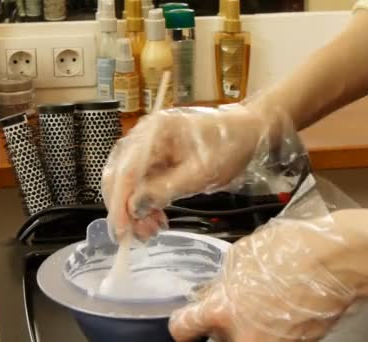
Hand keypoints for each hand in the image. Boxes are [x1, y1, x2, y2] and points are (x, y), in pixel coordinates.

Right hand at [102, 105, 269, 240]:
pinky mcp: (156, 158)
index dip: (119, 204)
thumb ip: (164, 191)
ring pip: (128, 184)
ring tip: (152, 230)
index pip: (125, 172)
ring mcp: (149, 147)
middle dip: (125, 210)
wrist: (248, 133)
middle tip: (140, 236)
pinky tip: (158, 219)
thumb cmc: (229, 147)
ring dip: (135, 210)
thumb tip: (134, 209)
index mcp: (153, 133)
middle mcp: (144, 137)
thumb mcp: (200, 174)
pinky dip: (146, 203)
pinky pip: (142, 184)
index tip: (122, 232)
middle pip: (119, 177)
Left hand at [169, 209, 367, 341]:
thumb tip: (212, 293)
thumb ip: (221, 281)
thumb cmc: (293, 250)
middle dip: (221, 326)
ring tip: (262, 302)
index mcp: (224, 310)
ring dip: (248, 328)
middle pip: (217, 340)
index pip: (182, 330)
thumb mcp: (242, 255)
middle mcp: (246, 337)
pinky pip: (273, 339)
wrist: (341, 259)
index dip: (183, 323)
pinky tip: (281, 305)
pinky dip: (272, 328)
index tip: (187, 321)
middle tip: (233, 305)